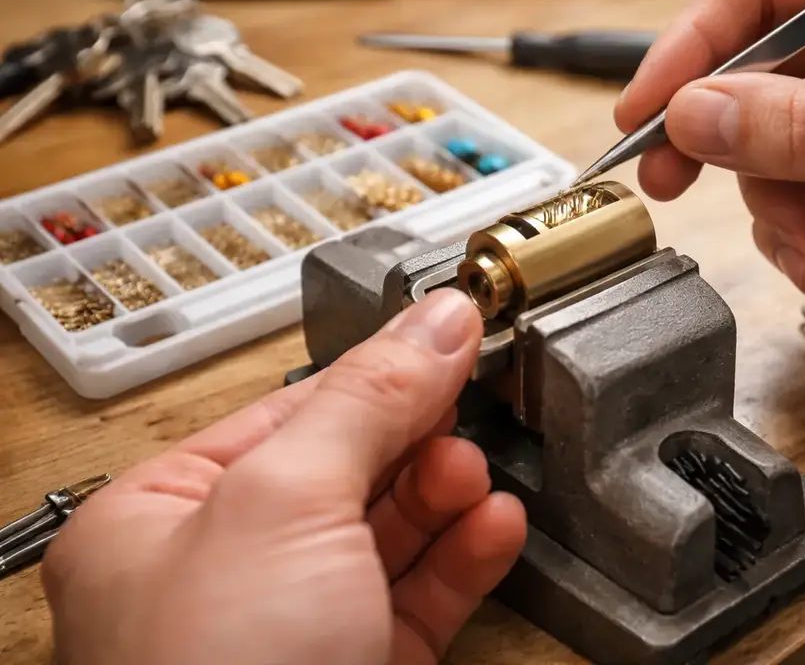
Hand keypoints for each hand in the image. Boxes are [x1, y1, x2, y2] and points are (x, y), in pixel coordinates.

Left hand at [41, 289, 525, 664]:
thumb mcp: (287, 502)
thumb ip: (369, 399)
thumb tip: (438, 319)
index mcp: (160, 519)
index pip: (286, 413)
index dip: (374, 374)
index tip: (449, 337)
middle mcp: (222, 576)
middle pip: (345, 469)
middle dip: (416, 440)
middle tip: (471, 406)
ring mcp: (294, 631)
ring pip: (390, 535)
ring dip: (448, 496)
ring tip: (480, 475)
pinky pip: (420, 597)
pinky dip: (466, 557)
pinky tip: (497, 527)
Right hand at [615, 0, 804, 384]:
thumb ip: (801, 128)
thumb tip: (695, 113)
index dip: (693, 44)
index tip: (648, 108)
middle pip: (754, 58)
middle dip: (719, 131)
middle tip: (669, 179)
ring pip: (766, 128)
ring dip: (766, 195)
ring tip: (796, 245)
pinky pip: (795, 173)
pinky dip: (791, 218)